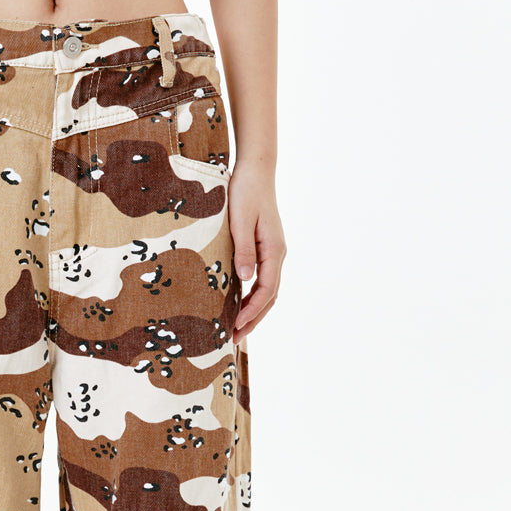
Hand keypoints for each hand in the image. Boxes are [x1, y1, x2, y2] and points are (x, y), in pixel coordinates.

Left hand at [228, 162, 285, 343]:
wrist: (255, 171)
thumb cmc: (246, 192)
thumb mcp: (241, 221)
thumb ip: (243, 250)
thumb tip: (245, 279)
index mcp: (274, 250)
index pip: (266, 290)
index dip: (251, 311)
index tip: (235, 325)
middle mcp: (276, 254)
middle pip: (269, 296)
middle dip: (253, 319)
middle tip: (233, 339)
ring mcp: (272, 252)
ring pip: (266, 290)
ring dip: (253, 311)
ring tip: (235, 329)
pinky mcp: (263, 249)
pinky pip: (261, 280)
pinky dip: (251, 296)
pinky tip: (237, 305)